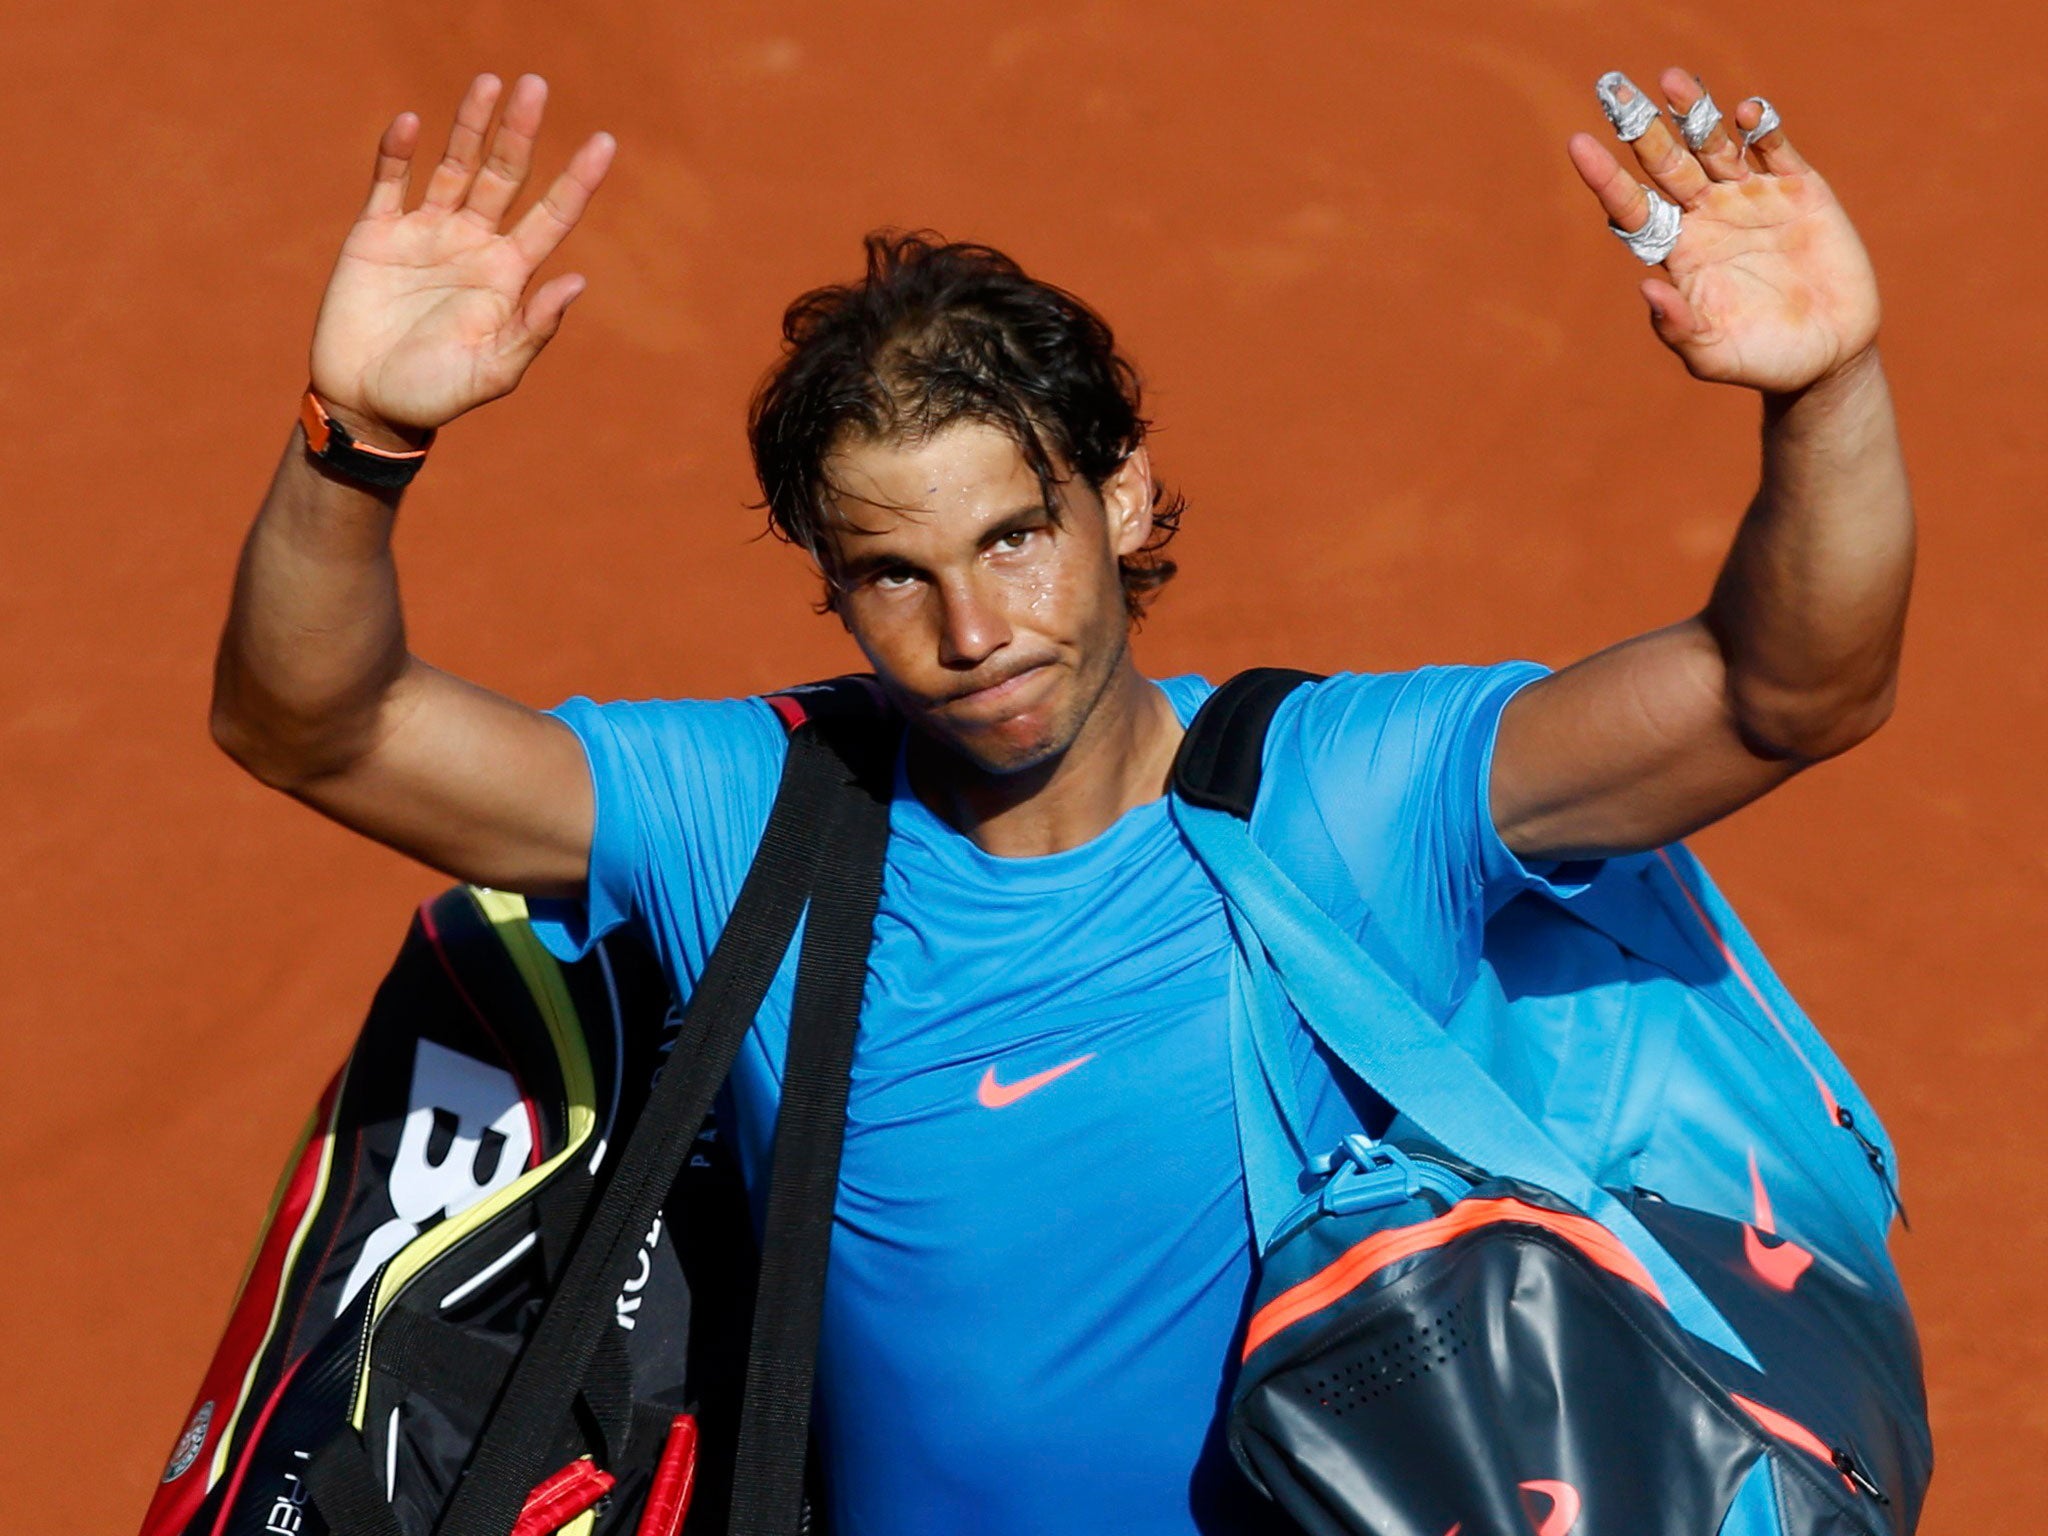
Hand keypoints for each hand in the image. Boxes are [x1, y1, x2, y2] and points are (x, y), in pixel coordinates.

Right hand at [308, 74, 614, 445]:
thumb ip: (533, 329)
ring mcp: (426, 233)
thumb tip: (578, 281)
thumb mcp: (493, 371)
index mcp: (508, 275)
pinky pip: (391, 181)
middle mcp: (473, 244)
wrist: (367, 405)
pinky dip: (399, 151)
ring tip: (489, 83)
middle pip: (505, 176)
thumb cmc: (436, 396)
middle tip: (536, 84)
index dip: (577, 180)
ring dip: (471, 126)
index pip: (551, 216)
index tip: (605, 142)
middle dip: (520, 132)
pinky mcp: (377, 232)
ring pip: (454, 165)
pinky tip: (412, 122)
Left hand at [1570, 70, 1877, 394]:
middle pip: (1666, 162)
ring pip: (1714, 145)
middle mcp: (1707, 217)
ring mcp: (1752, 198)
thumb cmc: (1759, 360)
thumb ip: (1677, 328)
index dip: (1606, 176)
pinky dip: (1762, 127)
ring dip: (1692, 112)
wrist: (1827, 356)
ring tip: (1670, 80)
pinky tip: (1746, 112)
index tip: (1579, 144)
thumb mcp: (1711, 355)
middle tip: (1612, 88)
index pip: (1632, 206)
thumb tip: (1646, 288)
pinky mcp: (1800, 190)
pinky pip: (1775, 148)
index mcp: (1678, 250)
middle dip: (1640, 126)